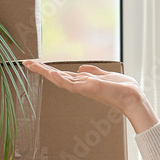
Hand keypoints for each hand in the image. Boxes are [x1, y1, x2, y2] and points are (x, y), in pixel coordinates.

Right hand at [23, 60, 158, 133]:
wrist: (133, 97)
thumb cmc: (122, 88)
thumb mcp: (104, 76)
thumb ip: (92, 72)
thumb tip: (81, 67)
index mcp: (84, 82)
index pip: (62, 75)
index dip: (49, 69)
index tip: (35, 63)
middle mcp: (81, 86)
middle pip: (57, 77)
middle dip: (41, 70)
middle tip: (26, 62)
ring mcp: (84, 88)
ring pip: (61, 80)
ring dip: (46, 72)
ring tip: (32, 64)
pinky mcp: (90, 88)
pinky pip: (72, 84)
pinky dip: (61, 79)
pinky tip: (51, 73)